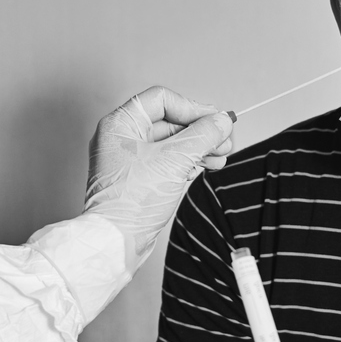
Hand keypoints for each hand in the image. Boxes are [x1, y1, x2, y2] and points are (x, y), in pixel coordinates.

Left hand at [84, 86, 233, 260]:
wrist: (115, 242)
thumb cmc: (131, 201)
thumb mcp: (175, 160)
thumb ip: (203, 135)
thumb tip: (222, 121)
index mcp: (120, 124)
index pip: (161, 100)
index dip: (192, 107)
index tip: (215, 120)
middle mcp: (122, 137)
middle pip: (170, 121)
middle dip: (201, 130)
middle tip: (225, 140)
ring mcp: (130, 160)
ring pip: (172, 142)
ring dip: (199, 147)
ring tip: (221, 157)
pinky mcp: (139, 179)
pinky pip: (168, 161)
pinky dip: (189, 162)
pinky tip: (207, 166)